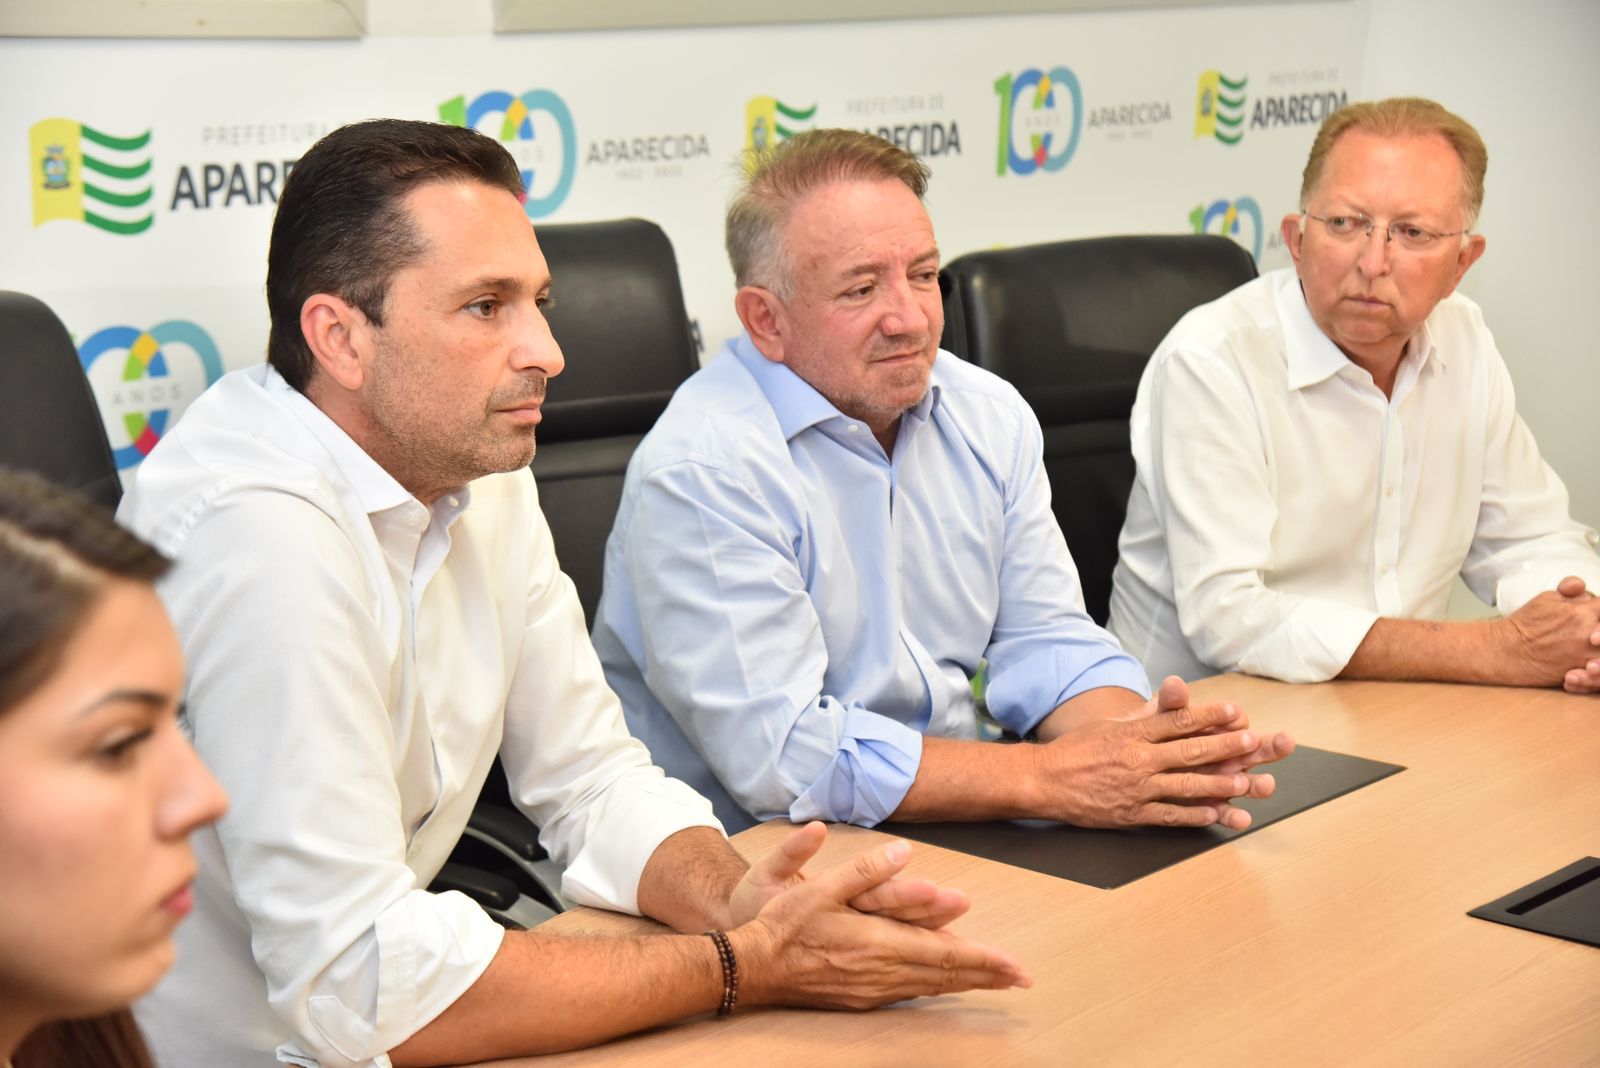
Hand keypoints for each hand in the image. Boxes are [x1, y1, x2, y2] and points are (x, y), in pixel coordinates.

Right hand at [730, 836, 1031, 1010]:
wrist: (753, 967)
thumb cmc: (784, 925)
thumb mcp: (821, 888)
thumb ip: (866, 869)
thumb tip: (905, 851)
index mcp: (878, 943)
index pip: (945, 954)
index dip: (984, 960)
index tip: (1015, 966)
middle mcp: (882, 972)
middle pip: (946, 976)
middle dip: (987, 975)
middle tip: (1022, 979)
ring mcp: (872, 990)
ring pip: (931, 988)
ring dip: (966, 984)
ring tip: (995, 981)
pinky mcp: (860, 998)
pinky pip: (910, 994)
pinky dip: (937, 987)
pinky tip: (945, 984)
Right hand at [1031, 676, 1292, 829]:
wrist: (1045, 781)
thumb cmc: (1076, 748)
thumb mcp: (1108, 724)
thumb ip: (1143, 716)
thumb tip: (1172, 698)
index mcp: (1132, 733)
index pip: (1177, 721)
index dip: (1209, 716)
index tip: (1235, 712)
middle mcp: (1138, 759)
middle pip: (1189, 751)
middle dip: (1225, 747)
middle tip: (1253, 742)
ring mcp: (1136, 788)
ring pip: (1186, 786)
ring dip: (1218, 784)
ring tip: (1245, 782)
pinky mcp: (1132, 814)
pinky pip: (1170, 815)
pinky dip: (1195, 815)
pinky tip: (1216, 814)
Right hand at [1495, 576, 1599, 691]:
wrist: (1505, 652)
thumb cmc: (1525, 625)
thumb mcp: (1546, 598)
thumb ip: (1571, 590)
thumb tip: (1582, 586)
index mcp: (1582, 611)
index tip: (1595, 614)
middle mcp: (1588, 633)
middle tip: (1592, 633)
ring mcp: (1586, 655)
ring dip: (1598, 647)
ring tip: (1589, 645)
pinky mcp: (1582, 672)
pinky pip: (1599, 671)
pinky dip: (1596, 665)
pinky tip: (1589, 662)